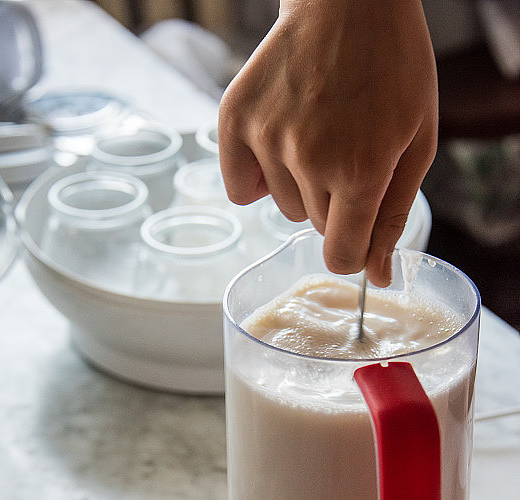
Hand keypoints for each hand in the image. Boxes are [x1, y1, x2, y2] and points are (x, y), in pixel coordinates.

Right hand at [218, 0, 437, 285]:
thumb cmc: (395, 67)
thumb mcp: (417, 144)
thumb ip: (393, 216)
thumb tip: (375, 276)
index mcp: (361, 170)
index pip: (341, 256)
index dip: (351, 249)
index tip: (356, 230)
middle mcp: (309, 159)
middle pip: (315, 226)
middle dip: (335, 202)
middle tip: (348, 148)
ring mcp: (267, 139)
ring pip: (283, 206)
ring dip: (301, 184)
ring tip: (319, 132)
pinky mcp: (235, 121)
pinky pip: (240, 188)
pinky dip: (259, 177)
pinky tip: (281, 141)